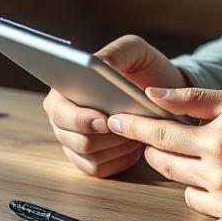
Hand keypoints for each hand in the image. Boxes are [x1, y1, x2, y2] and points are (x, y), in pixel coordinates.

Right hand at [42, 34, 187, 177]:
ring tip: (137, 130)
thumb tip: (98, 63)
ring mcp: (74, 142)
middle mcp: (63, 119)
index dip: (77, 118)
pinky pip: (99, 169)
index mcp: (64, 91)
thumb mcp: (136, 51)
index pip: (57, 109)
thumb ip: (117, 52)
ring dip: (116, 145)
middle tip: (131, 126)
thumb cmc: (145, 69)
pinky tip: (134, 145)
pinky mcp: (90, 161)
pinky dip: (119, 159)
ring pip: (87, 155)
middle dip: (104, 135)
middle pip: (71, 138)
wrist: (164, 94)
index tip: (104, 119)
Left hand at [107, 86, 221, 220]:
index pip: (162, 130)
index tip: (115, 120)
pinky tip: (212, 173)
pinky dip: (196, 186)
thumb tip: (157, 95)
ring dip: (174, 164)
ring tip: (191, 150)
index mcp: (221, 131)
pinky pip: (196, 200)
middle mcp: (219, 163)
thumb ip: (200, 99)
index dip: (134, 126)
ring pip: (178, 179)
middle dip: (150, 145)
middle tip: (147, 135)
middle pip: (162, 158)